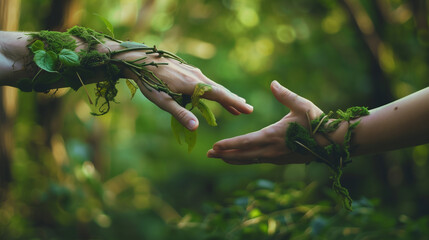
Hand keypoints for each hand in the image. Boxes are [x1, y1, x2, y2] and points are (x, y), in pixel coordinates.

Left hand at [119, 50, 252, 130]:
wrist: (139, 60)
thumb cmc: (150, 82)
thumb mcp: (163, 102)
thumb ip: (180, 114)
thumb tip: (196, 128)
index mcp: (193, 85)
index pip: (219, 95)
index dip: (234, 103)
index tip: (248, 109)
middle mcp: (197, 77)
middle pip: (220, 90)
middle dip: (234, 100)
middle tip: (248, 109)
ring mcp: (193, 72)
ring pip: (213, 86)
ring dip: (225, 96)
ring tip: (236, 105)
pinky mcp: (188, 71)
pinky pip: (206, 83)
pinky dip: (214, 91)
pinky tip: (214, 95)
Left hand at [207, 80, 322, 164]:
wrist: (331, 142)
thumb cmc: (316, 122)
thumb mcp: (301, 105)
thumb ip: (285, 94)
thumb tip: (273, 83)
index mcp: (273, 136)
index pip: (245, 142)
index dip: (229, 145)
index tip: (215, 146)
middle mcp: (271, 150)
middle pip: (243, 155)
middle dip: (225, 154)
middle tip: (209, 154)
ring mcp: (275, 157)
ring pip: (249, 160)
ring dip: (233, 159)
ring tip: (219, 157)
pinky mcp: (279, 160)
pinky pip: (257, 161)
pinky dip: (245, 160)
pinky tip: (239, 158)